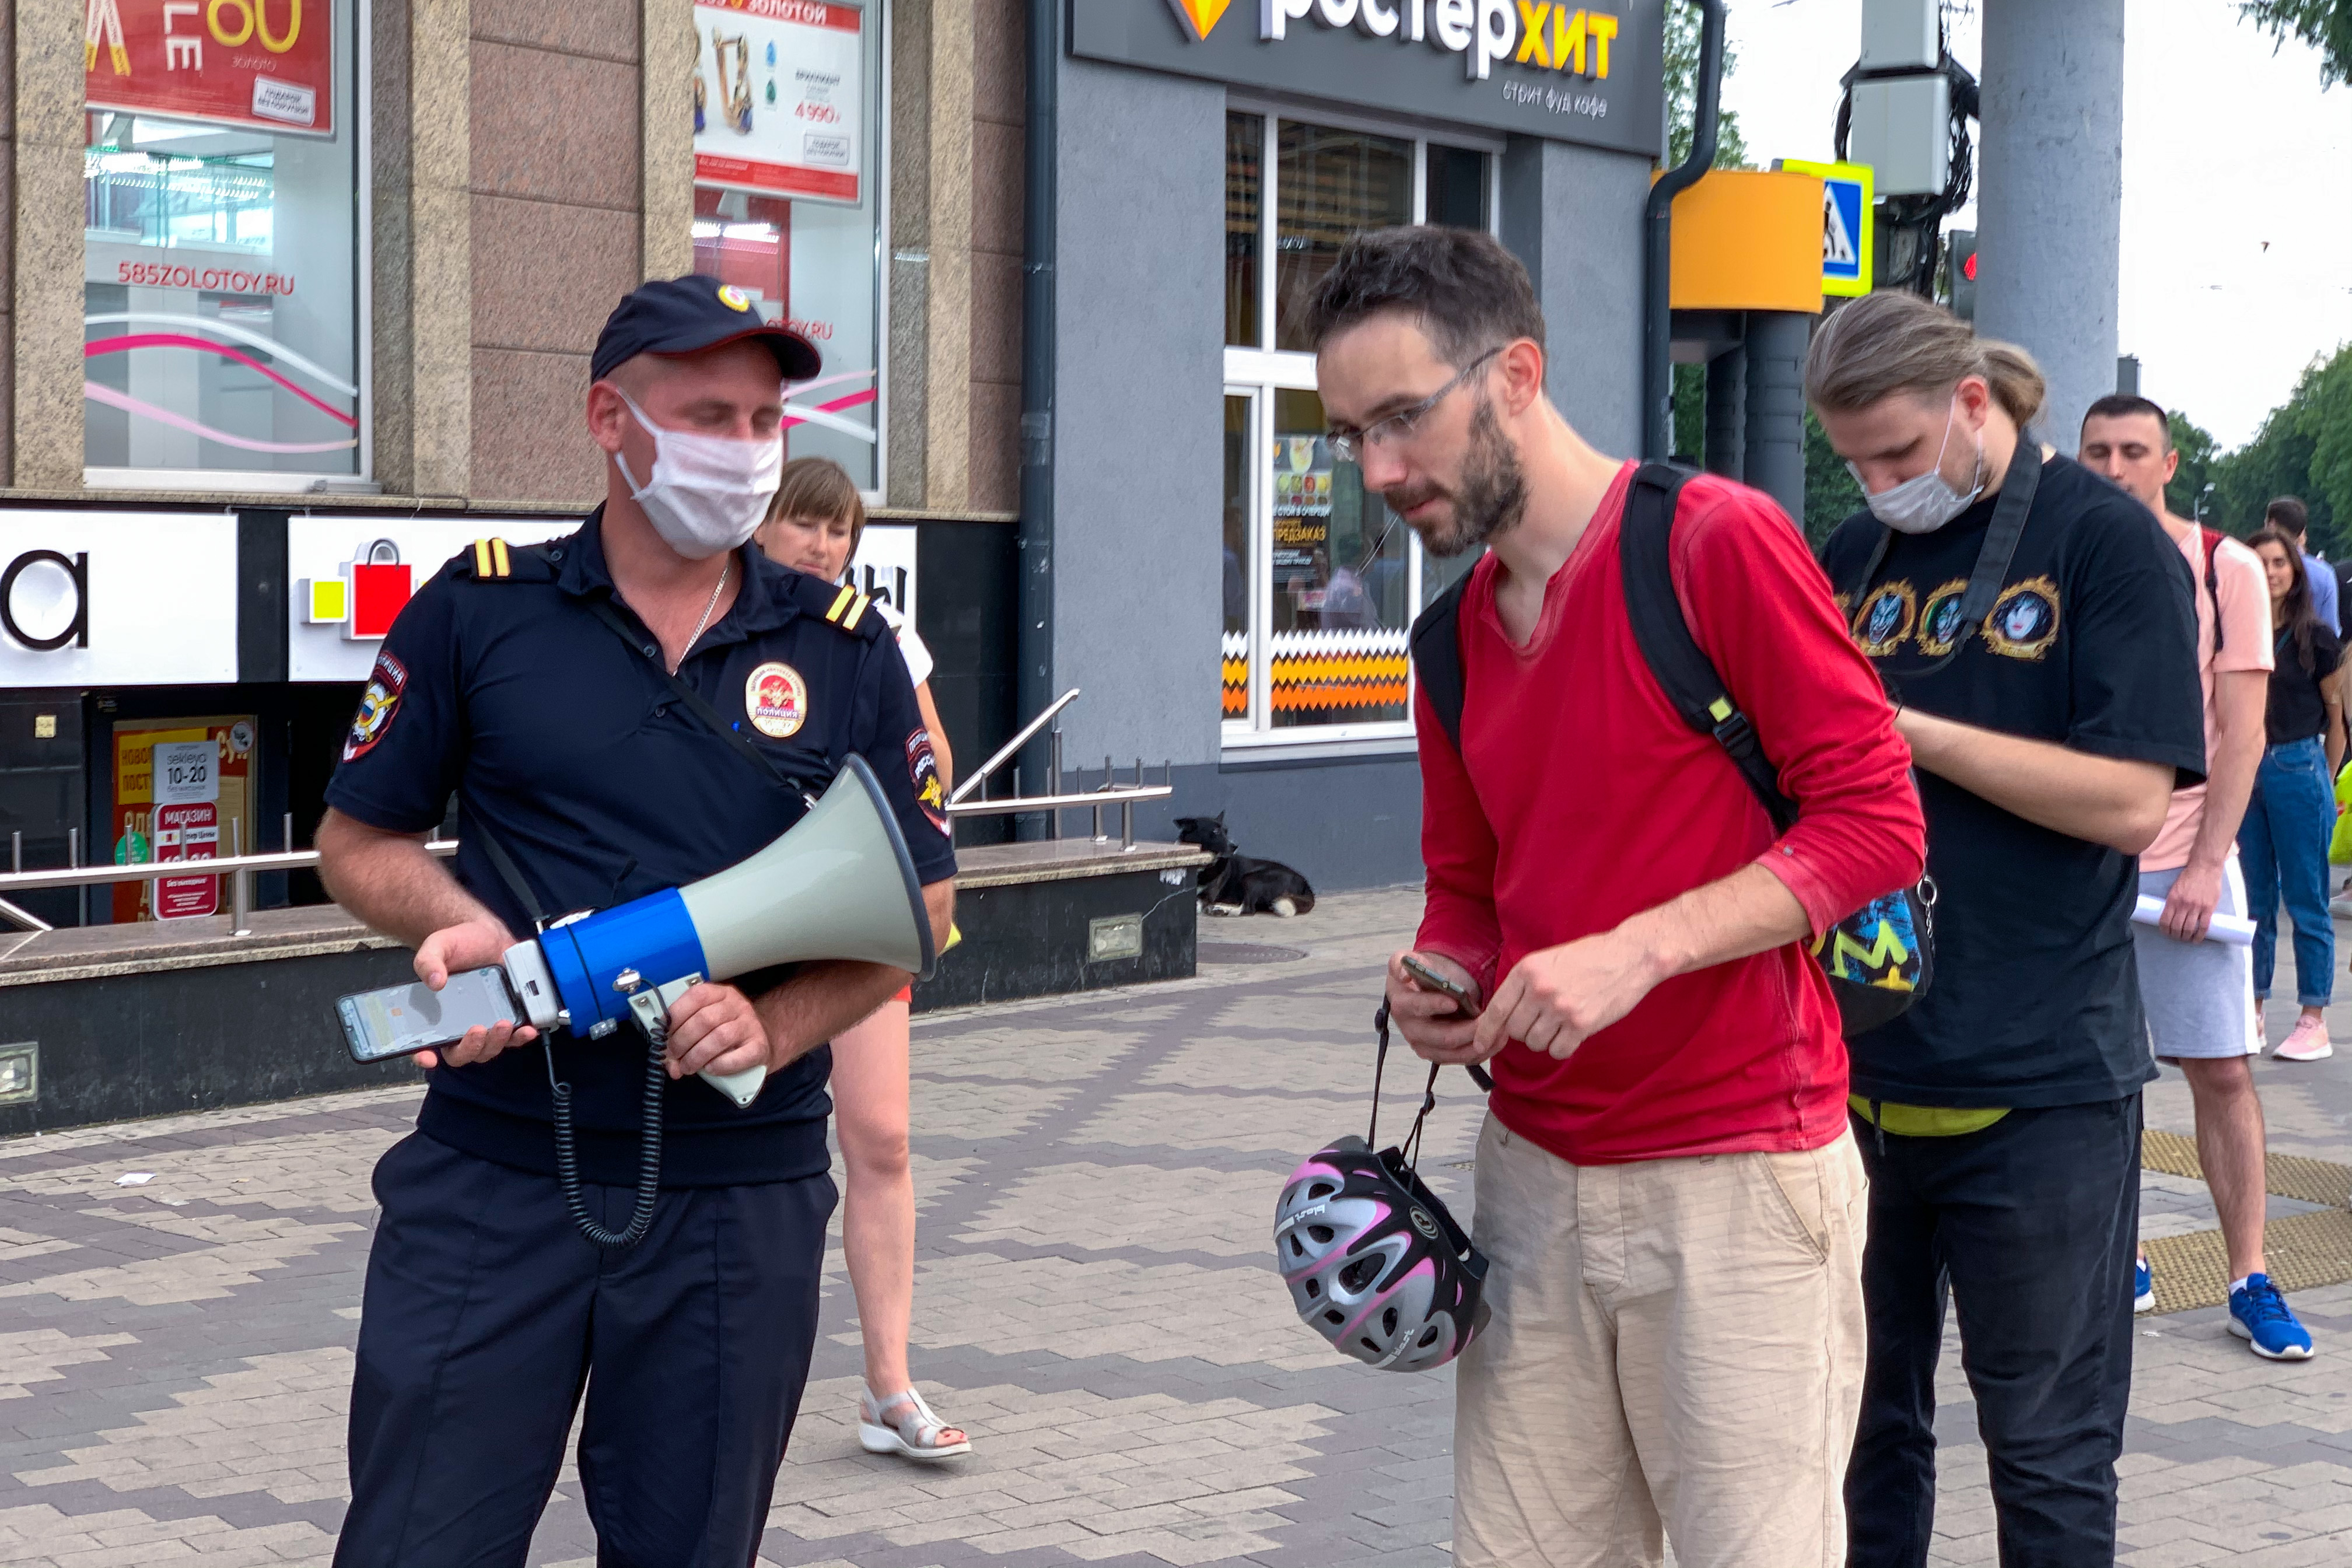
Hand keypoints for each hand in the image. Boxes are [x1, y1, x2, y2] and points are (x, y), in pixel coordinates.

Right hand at [412, 918, 533, 1068]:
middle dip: (470, 1047)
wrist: (485, 935)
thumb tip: (434, 981)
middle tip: (478, 1030)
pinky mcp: (505, 1018)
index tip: (428, 1056)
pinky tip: (527, 1029)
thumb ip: (428, 962)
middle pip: (460, 1053)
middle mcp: (457, 1025)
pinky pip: (512, 1037)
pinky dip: (519, 1037)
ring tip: (503, 1024)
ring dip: (495, 1043)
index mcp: (433, 1015)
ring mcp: (483, 1024)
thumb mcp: (437, 947)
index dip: (422, 1055)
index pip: (422, 1044)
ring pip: (487, 1049)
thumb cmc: (457, 944)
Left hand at [664, 983, 769, 1079]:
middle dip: (682, 1041)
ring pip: (720, 1037)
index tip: (664, 1033)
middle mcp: (737, 1005)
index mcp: (720, 994)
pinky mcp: (759, 1046)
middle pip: (705, 1019)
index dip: (676, 1015)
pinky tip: (709, 1069)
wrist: (760, 1041)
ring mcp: (750, 1025)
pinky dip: (719, 1065)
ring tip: (687, 1067)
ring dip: (697, 1056)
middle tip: (674, 1056)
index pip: (696, 996)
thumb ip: (683, 1036)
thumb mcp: (705, 1024)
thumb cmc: (725, 1031)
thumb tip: (669, 1063)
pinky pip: (738, 1056)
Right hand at [1385, 951, 1496, 1065]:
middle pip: (1442, 1037)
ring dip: (1481, 1044)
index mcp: (1402, 1005)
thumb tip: (1404, 974)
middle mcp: (1411, 1030)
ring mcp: (1425, 1046)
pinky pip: (1463, 1059)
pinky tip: (1498, 1040)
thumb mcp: (1407, 962)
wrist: (1425, 989)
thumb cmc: (1420, 974)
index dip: (1435, 1005)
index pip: (1417, 1008)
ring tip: (1501, 1030)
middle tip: (1489, 1020)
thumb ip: (1400, 963)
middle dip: (1469, 1030)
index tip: (1454, 1001)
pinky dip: (1483, 1052)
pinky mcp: (1439, 1055)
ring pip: (1456, 1053)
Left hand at [1474, 930, 1659, 1061]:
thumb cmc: (1589, 957)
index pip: (1497, 1009)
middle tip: (1542, 1019)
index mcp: (1527, 970)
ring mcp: (1560, 1008)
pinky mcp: (1582, 1024)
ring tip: (1561, 1021)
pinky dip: (1563, 1047)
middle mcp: (1540, 990)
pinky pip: (1558, 1051)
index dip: (1486, 1031)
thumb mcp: (1547, 960)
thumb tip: (1501, 1017)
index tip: (1481, 1044)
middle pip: (1515, 1030)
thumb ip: (1523, 985)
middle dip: (1524, 1030)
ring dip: (1545, 1039)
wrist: (1630, 956)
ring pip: (1535, 1043)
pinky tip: (1572, 1031)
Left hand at [2161, 860, 2222, 942]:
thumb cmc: (2189, 877)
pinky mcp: (2208, 908)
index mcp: (2172, 900)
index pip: (2165, 920)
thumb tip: (2171, 913)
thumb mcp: (2175, 888)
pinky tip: (2198, 939)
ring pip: (2189, 928)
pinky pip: (2204, 926)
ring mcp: (2196, 907)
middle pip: (2176, 927)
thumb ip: (2173, 901)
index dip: (2165, 930)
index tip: (2166, 933)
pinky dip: (2200, 935)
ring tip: (2187, 939)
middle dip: (2176, 935)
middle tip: (2177, 937)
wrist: (2205, 868)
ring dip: (2187, 937)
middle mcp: (2183, 905)